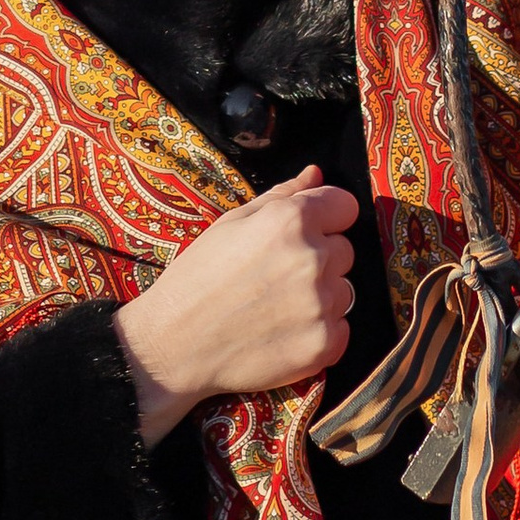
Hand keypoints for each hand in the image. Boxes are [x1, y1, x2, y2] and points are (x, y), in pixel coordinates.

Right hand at [115, 166, 357, 444]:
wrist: (174, 345)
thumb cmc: (196, 279)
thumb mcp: (230, 224)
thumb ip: (280, 196)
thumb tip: (315, 174)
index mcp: (290, 221)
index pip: (344, 206)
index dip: (325, 218)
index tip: (305, 233)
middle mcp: (313, 258)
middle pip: (344, 250)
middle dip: (318, 258)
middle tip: (276, 276)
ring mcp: (321, 304)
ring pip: (343, 290)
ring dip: (319, 296)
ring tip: (275, 307)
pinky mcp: (324, 344)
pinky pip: (341, 328)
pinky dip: (319, 332)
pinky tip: (283, 332)